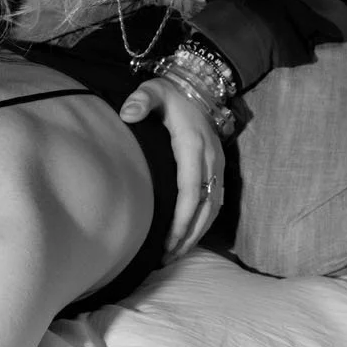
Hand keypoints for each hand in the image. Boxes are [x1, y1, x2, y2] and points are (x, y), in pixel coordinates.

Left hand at [119, 77, 226, 260]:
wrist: (201, 88)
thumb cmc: (171, 95)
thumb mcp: (154, 90)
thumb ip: (140, 100)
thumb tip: (127, 114)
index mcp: (194, 147)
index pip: (191, 191)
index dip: (182, 219)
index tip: (168, 241)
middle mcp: (211, 160)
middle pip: (205, 208)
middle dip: (188, 236)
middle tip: (166, 259)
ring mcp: (219, 166)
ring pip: (213, 210)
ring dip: (196, 235)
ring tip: (174, 255)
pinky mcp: (220, 170)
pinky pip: (216, 203)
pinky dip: (203, 224)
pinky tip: (188, 239)